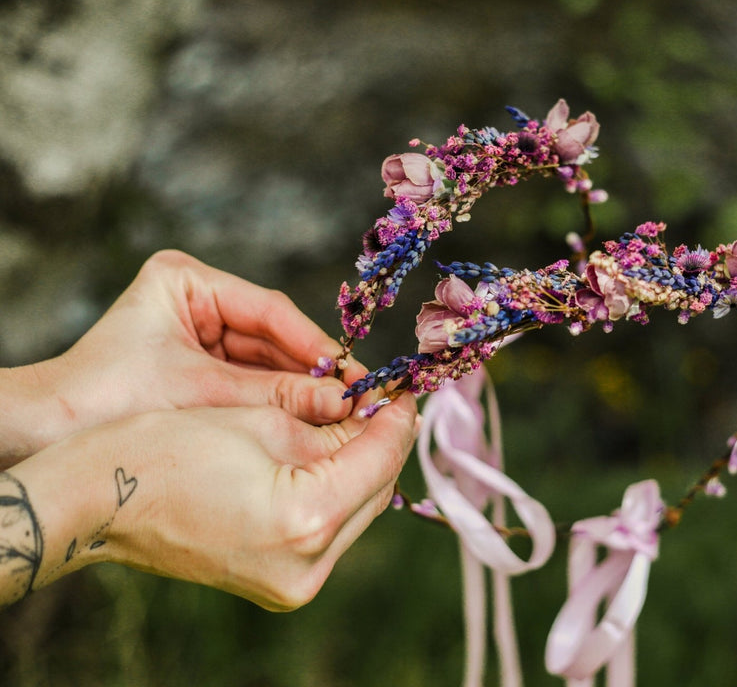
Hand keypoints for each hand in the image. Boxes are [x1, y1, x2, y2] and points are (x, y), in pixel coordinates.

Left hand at [1, 250, 353, 464]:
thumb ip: (278, 397)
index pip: (271, 310)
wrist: (45, 437)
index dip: (316, 346)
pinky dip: (276, 403)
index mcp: (186, 280)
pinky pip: (250, 382)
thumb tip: (345, 405)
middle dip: (312, 372)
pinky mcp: (198, 368)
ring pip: (266, 362)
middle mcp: (195, 300)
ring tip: (342, 414)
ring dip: (300, 390)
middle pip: (273, 337)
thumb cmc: (109, 401)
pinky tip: (311, 420)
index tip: (353, 376)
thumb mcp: (204, 394)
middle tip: (358, 400)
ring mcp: (197, 334)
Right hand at [5, 394, 417, 610]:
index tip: (403, 387)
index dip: (397, 416)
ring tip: (354, 422)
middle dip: (383, 441)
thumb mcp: (260, 420)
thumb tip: (376, 414)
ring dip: (362, 467)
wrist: (98, 504)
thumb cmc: (164, 451)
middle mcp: (308, 565)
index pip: (380, 458)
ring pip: (357, 512)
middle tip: (381, 400)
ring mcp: (294, 584)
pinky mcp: (281, 586)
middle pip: (376, 490)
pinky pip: (331, 531)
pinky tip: (327, 458)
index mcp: (306, 518)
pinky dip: (336, 492)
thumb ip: (330, 423)